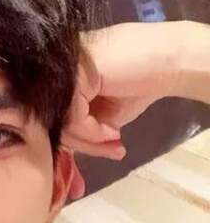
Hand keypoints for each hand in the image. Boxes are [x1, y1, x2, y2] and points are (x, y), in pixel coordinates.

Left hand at [62, 22, 182, 199]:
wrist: (170, 63)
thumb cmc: (138, 86)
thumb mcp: (102, 116)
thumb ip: (80, 130)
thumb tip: (60, 157)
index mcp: (58, 83)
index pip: (51, 119)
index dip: (70, 143)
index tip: (93, 159)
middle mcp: (55, 76)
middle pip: (53, 122)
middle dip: (82, 145)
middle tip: (110, 153)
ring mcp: (63, 72)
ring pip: (61, 122)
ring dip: (89, 141)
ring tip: (114, 141)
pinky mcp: (75, 74)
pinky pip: (73, 117)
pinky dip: (93, 132)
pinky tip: (113, 131)